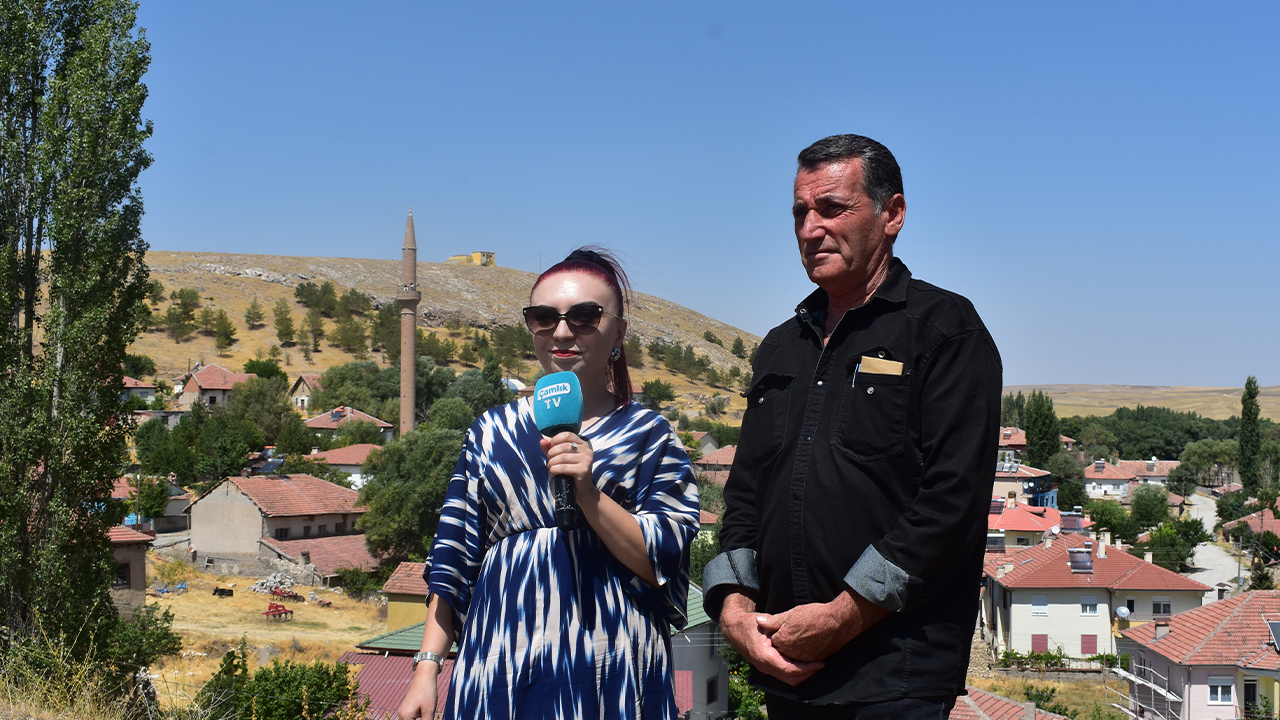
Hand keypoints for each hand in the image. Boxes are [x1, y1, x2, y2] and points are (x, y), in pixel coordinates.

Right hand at [396, 665, 438, 718]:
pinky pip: (412, 718)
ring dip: (421, 719)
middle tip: (428, 715)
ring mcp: (403, 711)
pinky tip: (426, 712)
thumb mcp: (429, 710)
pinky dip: (419, 718)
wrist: (424, 675)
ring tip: (427, 712)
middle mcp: (401, 715)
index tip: (427, 717)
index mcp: (405, 717)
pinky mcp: (407, 708)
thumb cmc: (427, 691)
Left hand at [540, 432, 596, 494]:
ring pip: (561, 457)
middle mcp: (587, 450)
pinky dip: (554, 470)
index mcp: (583, 444)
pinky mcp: (583, 470)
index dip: (555, 440)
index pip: (567, 435)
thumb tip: (542, 441)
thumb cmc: (571, 473)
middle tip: (549, 462)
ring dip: (551, 463)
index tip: (551, 450)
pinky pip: (563, 467)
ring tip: (550, 468)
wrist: (583, 492)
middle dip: (551, 454)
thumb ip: (552, 448)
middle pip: (562, 446)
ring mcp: (586, 460)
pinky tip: (554, 474)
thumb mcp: (561, 458)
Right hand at [719, 591, 823, 685]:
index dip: (807, 668)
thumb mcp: (762, 622)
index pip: (790, 669)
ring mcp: (765, 669)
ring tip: (815, 665)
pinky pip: (784, 675)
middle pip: (791, 679)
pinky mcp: (767, 668)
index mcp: (764, 656)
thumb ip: (775, 625)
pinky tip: (803, 663)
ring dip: (802, 675)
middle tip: (821, 664)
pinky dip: (795, 672)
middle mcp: (764, 666)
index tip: (820, 663)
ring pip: (788, 680)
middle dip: (808, 674)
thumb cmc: (749, 624)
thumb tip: (789, 627)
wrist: (734, 629)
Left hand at [758, 590, 889, 662]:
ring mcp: (804, 658)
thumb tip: (758, 621)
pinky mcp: (815, 660)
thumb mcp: (791, 613)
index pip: (771, 641)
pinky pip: (804, 660)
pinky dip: (803, 655)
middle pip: (781, 652)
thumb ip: (773, 621)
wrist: (839, 622)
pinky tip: (807, 644)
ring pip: (792, 658)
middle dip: (781, 646)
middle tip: (788, 636)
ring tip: (797, 639)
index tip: (780, 628)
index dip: (775, 634)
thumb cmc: (815, 615)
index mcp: (782, 641)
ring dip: (792, 652)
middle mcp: (791, 653)